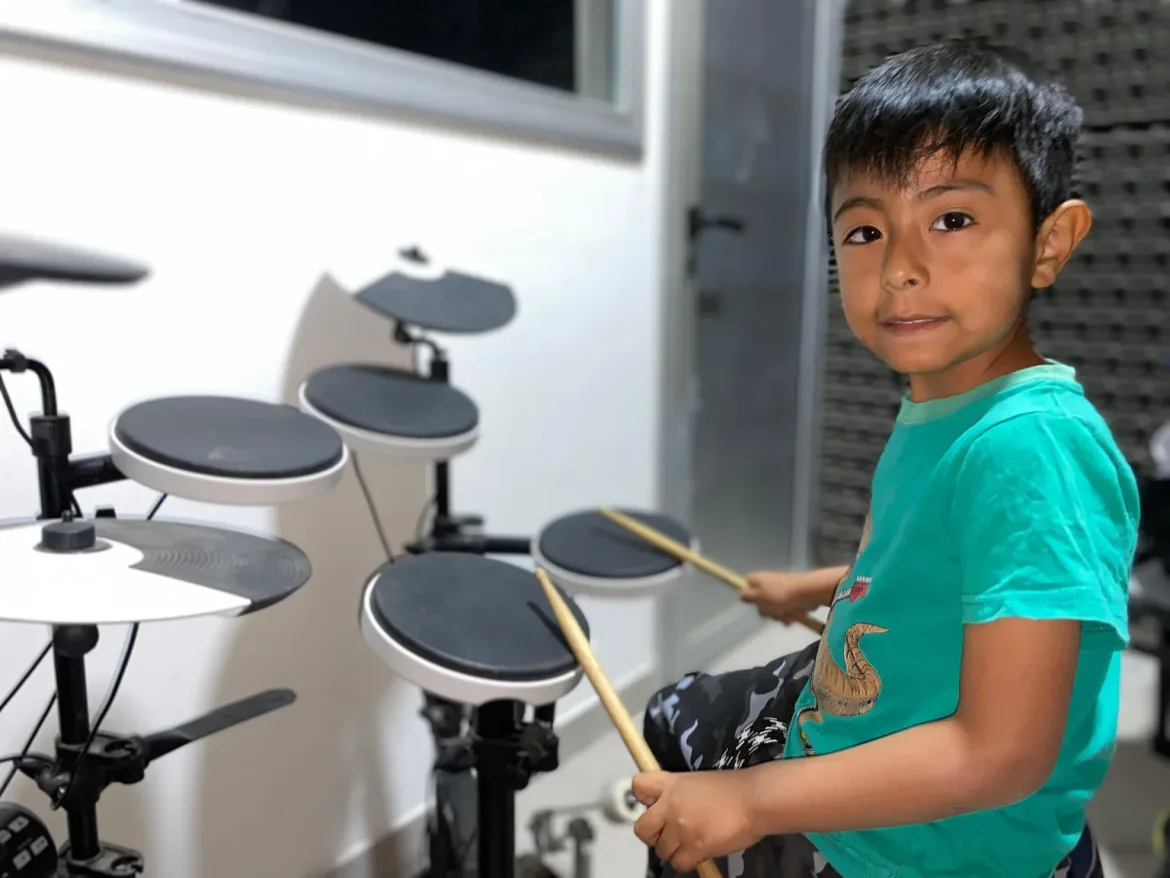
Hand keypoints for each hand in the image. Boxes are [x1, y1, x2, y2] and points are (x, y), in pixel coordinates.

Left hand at [632, 770, 761, 872]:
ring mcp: (681, 828)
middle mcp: (671, 805)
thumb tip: (670, 810)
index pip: (638, 786)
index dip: (643, 798)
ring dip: (674, 850)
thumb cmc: (732, 788)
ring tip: (691, 843)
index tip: (654, 805)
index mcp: (672, 784)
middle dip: (652, 835)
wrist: (754, 800)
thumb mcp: (698, 781)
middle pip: (642, 828)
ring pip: (661, 851)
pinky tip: (699, 853)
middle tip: (667, 834)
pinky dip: (688, 862)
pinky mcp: (695, 847)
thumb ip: (679, 794)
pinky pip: (679, 863)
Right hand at [741, 570, 830, 623]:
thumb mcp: (758, 597)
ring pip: (772, 608)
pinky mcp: (790, 598)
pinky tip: (791, 617)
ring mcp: (780, 591)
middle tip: (770, 610)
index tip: (751, 602)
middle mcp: (768, 583)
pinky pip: (784, 610)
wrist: (807, 593)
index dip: (746, 593)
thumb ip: (747, 596)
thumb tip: (740, 594)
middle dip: (765, 610)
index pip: (745, 582)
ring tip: (784, 615)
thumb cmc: (779, 595)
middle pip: (759, 600)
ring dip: (777, 615)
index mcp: (758, 579)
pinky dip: (787, 615)